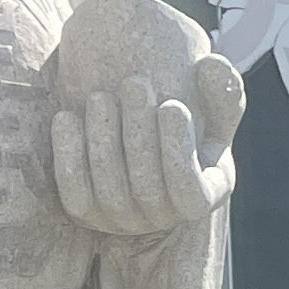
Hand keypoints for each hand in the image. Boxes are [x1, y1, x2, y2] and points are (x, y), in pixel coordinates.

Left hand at [52, 56, 243, 242]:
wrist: (131, 128)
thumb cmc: (179, 117)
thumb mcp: (211, 108)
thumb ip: (222, 90)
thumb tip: (211, 67)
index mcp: (201, 197)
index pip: (191, 196)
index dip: (179, 153)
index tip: (171, 105)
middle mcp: (161, 218)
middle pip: (148, 191)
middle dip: (139, 136)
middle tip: (134, 84)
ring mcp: (121, 220)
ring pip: (110, 191)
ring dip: (104, 141)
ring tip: (100, 96)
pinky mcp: (85, 214)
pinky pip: (74, 194)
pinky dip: (69, 156)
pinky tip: (66, 117)